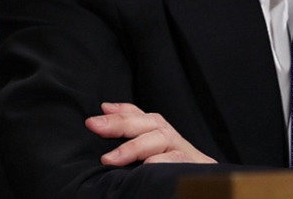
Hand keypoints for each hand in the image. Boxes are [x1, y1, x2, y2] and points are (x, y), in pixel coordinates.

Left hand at [85, 102, 216, 164]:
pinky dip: (159, 162)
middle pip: (155, 124)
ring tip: (109, 159)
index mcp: (169, 144)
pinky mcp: (199, 172)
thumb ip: (134, 148)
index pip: (149, 120)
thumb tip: (106, 124)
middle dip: (121, 123)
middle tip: (93, 125)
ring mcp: (191, 159)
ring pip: (164, 139)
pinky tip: (144, 167)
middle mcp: (181, 147)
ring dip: (134, 146)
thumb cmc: (173, 184)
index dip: (125, 112)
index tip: (102, 109)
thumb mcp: (149, 167)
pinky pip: (178, 161)